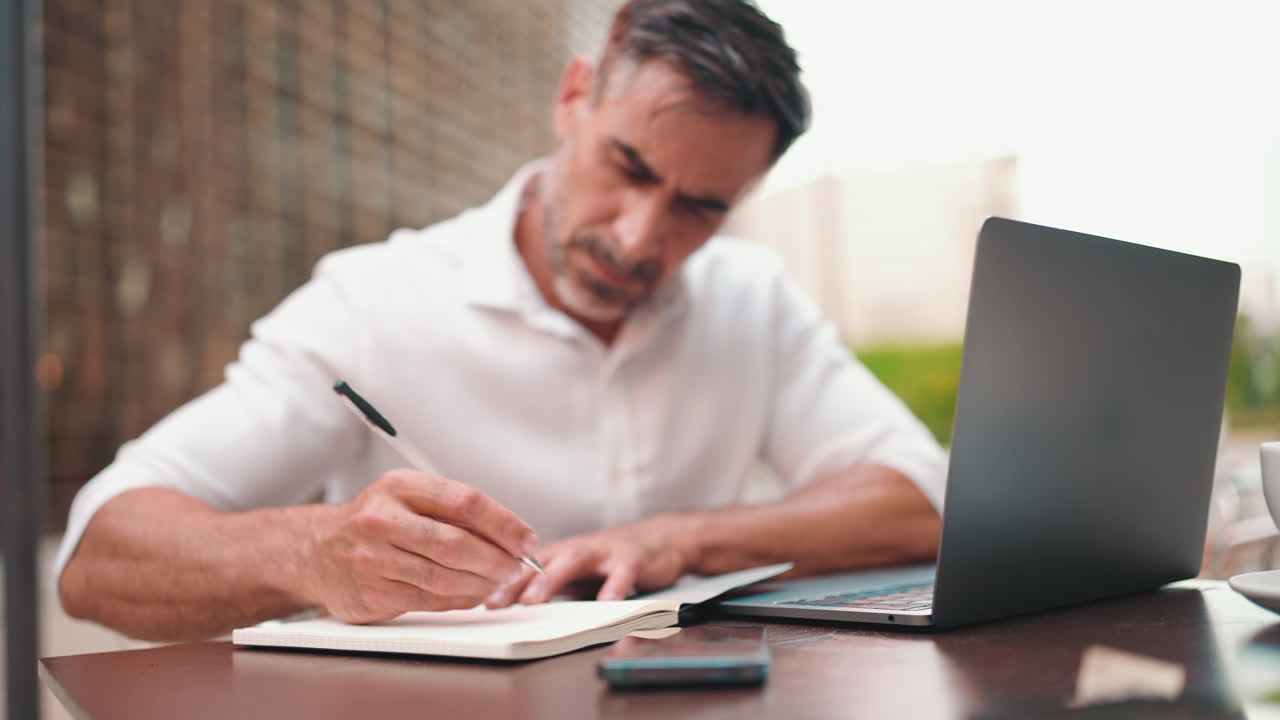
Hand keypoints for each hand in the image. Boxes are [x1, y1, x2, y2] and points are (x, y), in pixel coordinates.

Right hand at [300, 469, 537, 622]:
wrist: (316, 551)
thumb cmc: (374, 522)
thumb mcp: (407, 497)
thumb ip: (452, 510)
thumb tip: (511, 535)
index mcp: (399, 486)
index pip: (464, 501)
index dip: (504, 523)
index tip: (527, 540)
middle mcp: (382, 519)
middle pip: (456, 542)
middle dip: (497, 559)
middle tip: (517, 567)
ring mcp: (374, 558)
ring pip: (444, 576)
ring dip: (482, 583)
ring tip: (500, 582)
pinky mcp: (372, 592)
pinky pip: (429, 599)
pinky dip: (460, 599)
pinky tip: (474, 594)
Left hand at [483, 515, 693, 606]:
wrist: (660, 539)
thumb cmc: (609, 559)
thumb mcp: (574, 572)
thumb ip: (547, 586)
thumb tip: (508, 604)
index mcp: (559, 554)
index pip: (524, 567)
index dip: (499, 583)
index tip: (477, 602)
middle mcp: (576, 549)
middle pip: (541, 561)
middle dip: (515, 581)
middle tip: (495, 601)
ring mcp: (603, 551)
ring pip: (573, 561)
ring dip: (551, 578)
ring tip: (534, 599)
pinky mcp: (632, 558)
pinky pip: (621, 572)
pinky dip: (613, 587)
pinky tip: (606, 603)